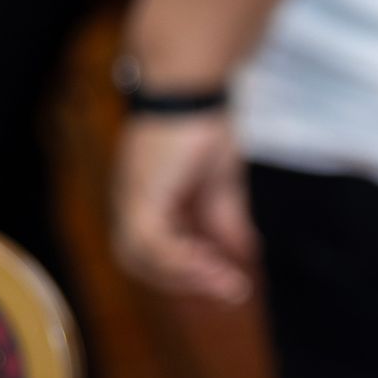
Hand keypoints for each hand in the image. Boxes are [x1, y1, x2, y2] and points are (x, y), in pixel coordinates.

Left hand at [113, 111, 258, 302]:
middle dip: (184, 281)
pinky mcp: (141, 193)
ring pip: (140, 256)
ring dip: (184, 275)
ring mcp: (133, 197)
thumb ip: (227, 221)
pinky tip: (213, 263)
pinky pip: (152, 241)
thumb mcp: (223, 184)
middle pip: (141, 261)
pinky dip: (181, 258)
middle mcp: (132, 201)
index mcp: (149, 200)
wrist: (193, 87)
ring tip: (225, 281)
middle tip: (229, 291)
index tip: (229, 283)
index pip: (156, 251)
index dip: (187, 271)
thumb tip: (245, 254)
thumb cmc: (206, 124)